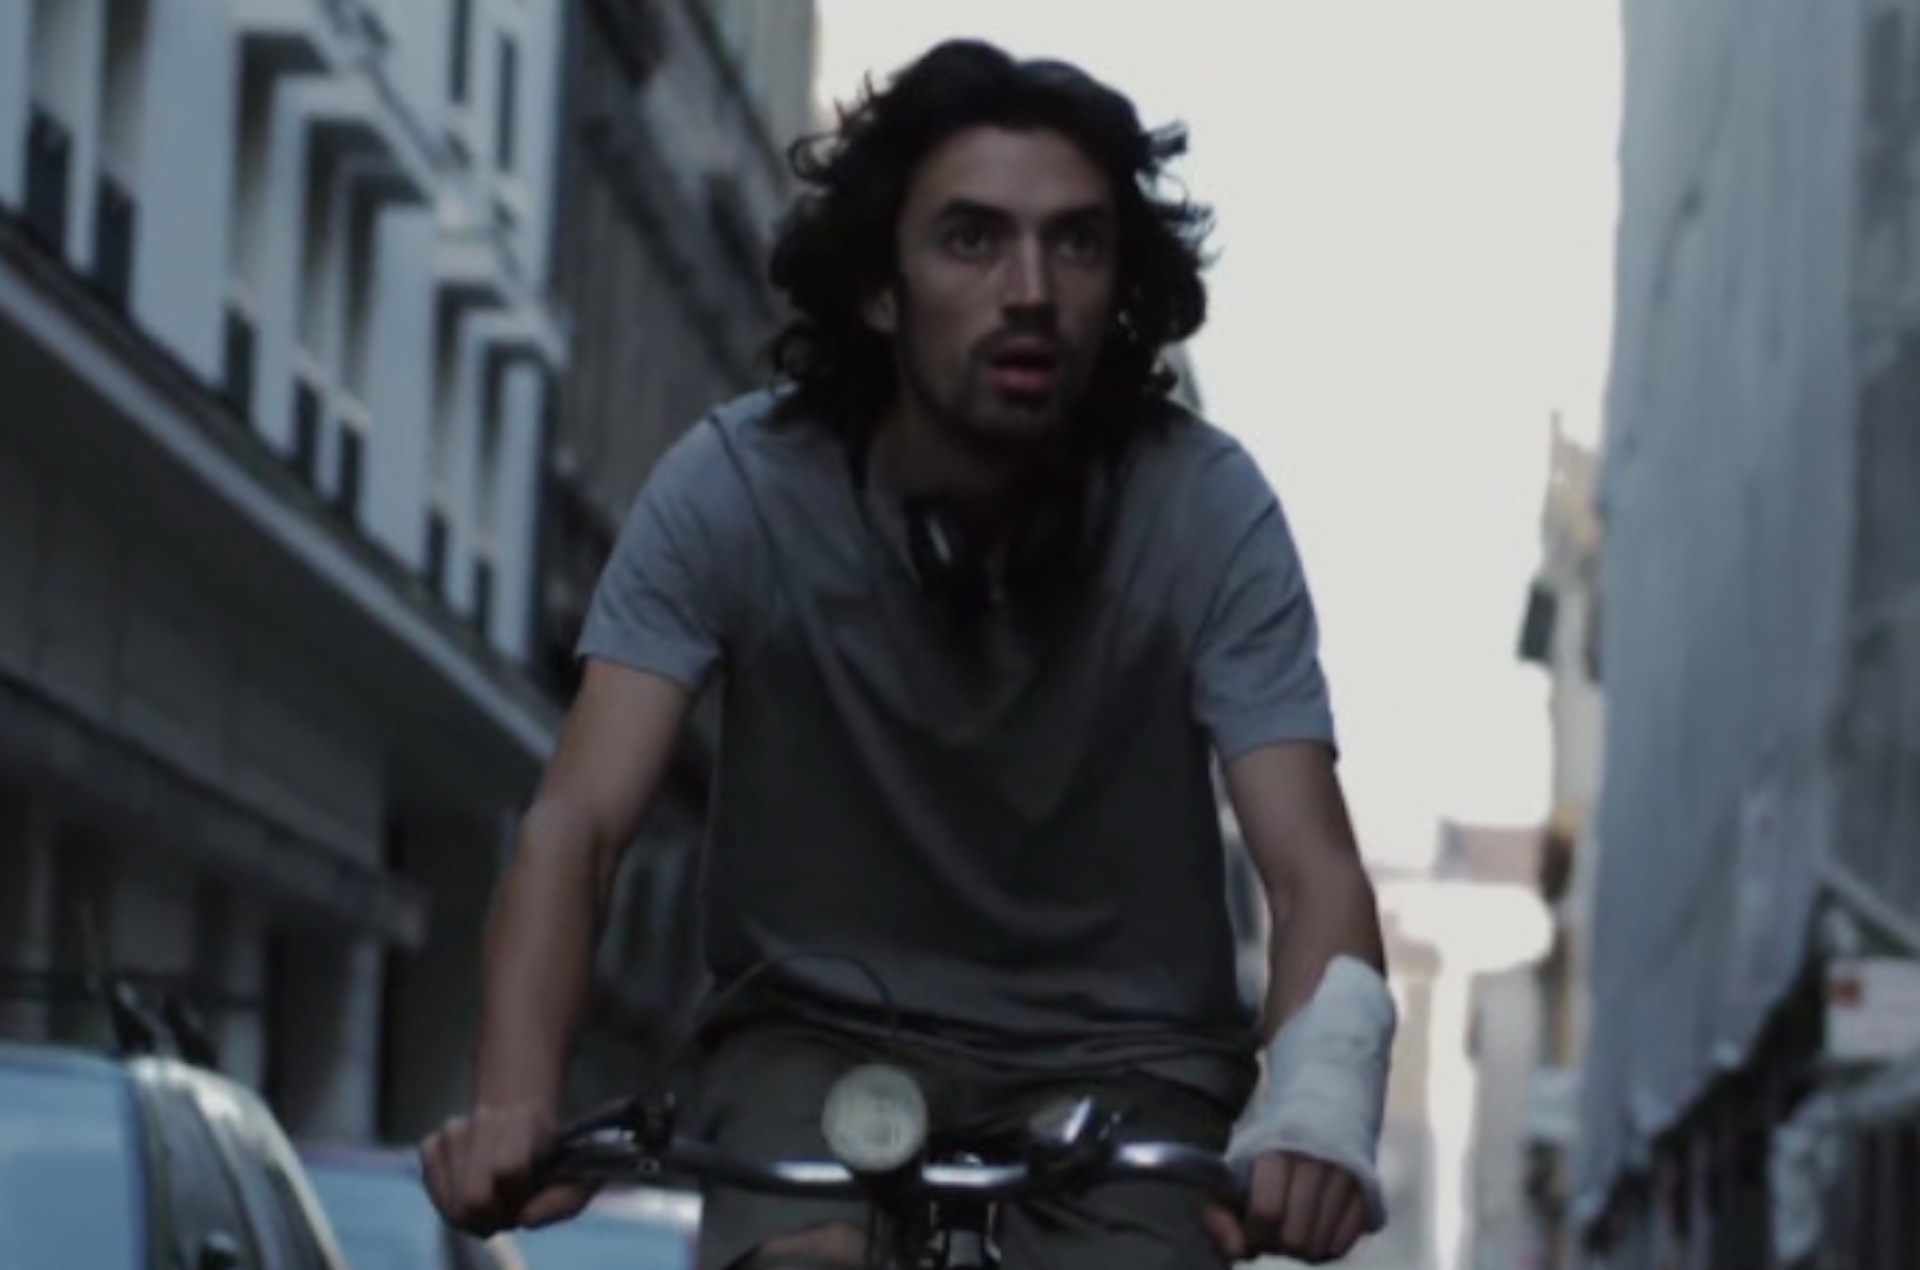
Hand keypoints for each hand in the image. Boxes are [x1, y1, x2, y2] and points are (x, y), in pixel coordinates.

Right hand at [419, 1102, 593, 1236]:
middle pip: (474, 1197)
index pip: (507, 1170)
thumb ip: (565, 1202)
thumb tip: (524, 1219)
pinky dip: (452, 1205)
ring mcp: (453, 1128)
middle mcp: (484, 1117)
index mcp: (525, 1119)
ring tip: (494, 1200)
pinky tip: (471, 1193)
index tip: (528, 1195)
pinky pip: (434, 1193)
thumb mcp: (579, 1179)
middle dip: (492, 1217)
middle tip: (508, 1209)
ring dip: (474, 1215)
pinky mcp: (431, 1144)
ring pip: (454, 1203)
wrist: (521, 1122)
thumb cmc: (552, 1158)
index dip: (517, 1197)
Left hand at [1203, 1151, 1369, 1263]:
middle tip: (1273, 1229)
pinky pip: (1341, 1247)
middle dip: (1277, 1244)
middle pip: (1295, 1238)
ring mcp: (1347, 1180)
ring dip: (1300, 1250)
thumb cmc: (1267, 1154)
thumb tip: (1236, 1252)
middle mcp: (1318, 1162)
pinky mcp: (1366, 1196)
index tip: (1251, 1227)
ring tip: (1292, 1226)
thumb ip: (1216, 1211)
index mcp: (1278, 1151)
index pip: (1266, 1212)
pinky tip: (1313, 1228)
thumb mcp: (1234, 1170)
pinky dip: (1323, 1248)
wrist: (1322, 1116)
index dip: (1254, 1232)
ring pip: (1319, 1248)